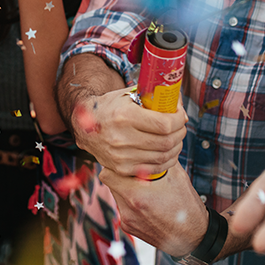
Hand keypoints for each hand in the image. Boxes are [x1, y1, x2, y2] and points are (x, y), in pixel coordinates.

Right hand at [70, 87, 185, 176]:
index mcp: (124, 116)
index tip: (180, 114)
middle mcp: (121, 138)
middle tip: (180, 126)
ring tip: (176, 138)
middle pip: (166, 141)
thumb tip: (177, 100)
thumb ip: (151, 96)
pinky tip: (169, 151)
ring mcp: (121, 156)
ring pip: (163, 156)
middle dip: (180, 132)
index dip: (179, 120)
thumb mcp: (127, 95)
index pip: (164, 124)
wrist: (84, 125)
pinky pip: (154, 168)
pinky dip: (167, 161)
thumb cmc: (110, 107)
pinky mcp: (122, 168)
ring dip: (176, 147)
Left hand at [100, 164, 206, 255]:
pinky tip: (147, 203)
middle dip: (120, 175)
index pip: (109, 173)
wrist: (193, 237)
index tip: (128, 162)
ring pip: (116, 194)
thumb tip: (149, 145)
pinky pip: (122, 207)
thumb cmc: (187, 205)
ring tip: (145, 189)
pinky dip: (131, 202)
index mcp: (137, 195)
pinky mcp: (128, 228)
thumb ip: (157, 159)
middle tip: (136, 173)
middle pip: (109, 183)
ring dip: (125, 188)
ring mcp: (127, 220)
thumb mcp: (176, 175)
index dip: (118, 165)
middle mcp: (128, 209)